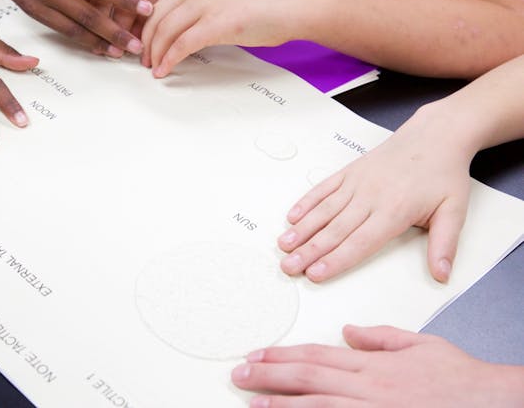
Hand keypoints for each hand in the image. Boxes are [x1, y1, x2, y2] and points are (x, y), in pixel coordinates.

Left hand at [0, 0, 152, 55]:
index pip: (71, 31)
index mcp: (35, 6)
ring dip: (124, 0)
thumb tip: (76, 31)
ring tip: (146, 9)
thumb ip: (48, 12)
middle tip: (135, 45)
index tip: (115, 54)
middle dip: (115, 33)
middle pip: (87, 15)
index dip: (96, 44)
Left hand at [142, 0, 298, 76]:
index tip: (144, 44)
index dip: (148, 28)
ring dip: (155, 53)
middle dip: (146, 42)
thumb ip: (203, 10)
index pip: (160, 5)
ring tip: (153, 68)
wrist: (293, 5)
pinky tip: (164, 70)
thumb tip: (186, 32)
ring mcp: (207, 5)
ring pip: (166, 31)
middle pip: (157, 18)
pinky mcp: (216, 24)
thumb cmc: (267, 7)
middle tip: (144, 60)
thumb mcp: (225, 0)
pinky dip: (169, 60)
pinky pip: (182, 44)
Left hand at [232, 325, 523, 406]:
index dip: (282, 355)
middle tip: (239, 374)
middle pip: (308, 377)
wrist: (492, 404)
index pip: (316, 355)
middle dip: (268, 376)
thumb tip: (348, 331)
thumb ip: (380, 337)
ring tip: (251, 401)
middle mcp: (368, 388)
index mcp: (373, 365)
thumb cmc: (460, 381)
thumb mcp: (420, 345)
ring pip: (316, 405)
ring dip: (280, 404)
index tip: (258, 355)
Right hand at [278, 104, 473, 282]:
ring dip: (301, 229)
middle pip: (334, 230)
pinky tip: (292, 217)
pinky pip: (323, 189)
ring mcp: (357, 183)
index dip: (335, 260)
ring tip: (283, 245)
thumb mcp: (454, 211)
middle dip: (309, 251)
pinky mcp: (350, 172)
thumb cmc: (443, 173)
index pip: (359, 242)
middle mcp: (370, 197)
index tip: (315, 274)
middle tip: (288, 267)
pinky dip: (306, 202)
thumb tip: (442, 274)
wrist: (435, 135)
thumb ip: (445, 245)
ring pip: (324, 210)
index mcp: (395, 211)